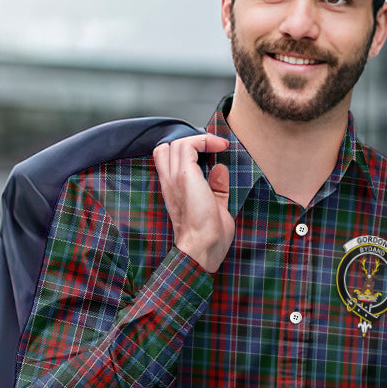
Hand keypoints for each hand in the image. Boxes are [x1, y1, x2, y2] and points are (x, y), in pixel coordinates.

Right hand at [153, 132, 232, 272]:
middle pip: (166, 148)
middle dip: (189, 143)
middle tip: (212, 148)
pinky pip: (188, 145)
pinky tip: (219, 146)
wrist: (202, 247)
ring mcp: (174, 178)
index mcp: (173, 191)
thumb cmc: (209, 237)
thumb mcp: (216, 207)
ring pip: (177, 143)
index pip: (166, 160)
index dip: (186, 151)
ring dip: (200, 140)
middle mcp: (169, 182)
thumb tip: (220, 169)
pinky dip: (204, 141)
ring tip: (218, 146)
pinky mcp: (184, 176)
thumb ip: (216, 188)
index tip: (211, 153)